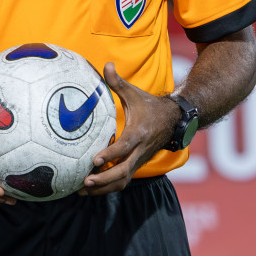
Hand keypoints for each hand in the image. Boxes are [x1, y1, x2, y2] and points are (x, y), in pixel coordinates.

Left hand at [80, 62, 178, 195]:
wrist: (174, 120)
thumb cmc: (149, 105)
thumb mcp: (134, 93)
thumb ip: (117, 82)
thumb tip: (106, 64)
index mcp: (138, 133)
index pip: (124, 147)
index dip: (110, 155)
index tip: (94, 159)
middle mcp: (140, 151)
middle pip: (123, 171)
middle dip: (104, 178)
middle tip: (84, 181)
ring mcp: (140, 160)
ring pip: (123, 180)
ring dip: (104, 187)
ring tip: (82, 191)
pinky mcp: (137, 165)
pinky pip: (123, 180)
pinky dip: (108, 187)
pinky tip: (90, 189)